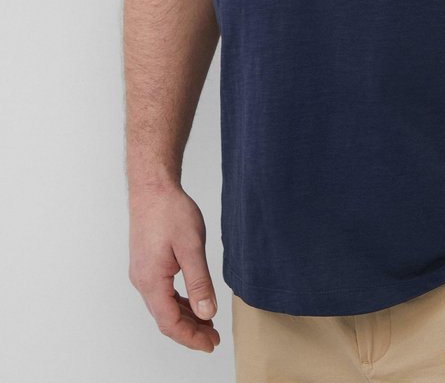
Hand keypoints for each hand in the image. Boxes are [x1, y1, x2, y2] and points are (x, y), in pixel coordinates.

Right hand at [128, 183, 220, 353]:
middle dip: (190, 332)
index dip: (191, 337)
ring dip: (185, 318)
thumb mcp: (191, 246)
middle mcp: (142, 282)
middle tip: (214, 339)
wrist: (153, 188)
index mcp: (151, 281)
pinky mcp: (147, 265)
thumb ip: (199, 282)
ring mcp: (143, 274)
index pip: (170, 323)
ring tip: (208, 323)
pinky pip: (162, 294)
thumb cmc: (170, 212)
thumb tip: (207, 313)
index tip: (210, 344)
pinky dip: (179, 303)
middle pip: (166, 319)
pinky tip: (194, 302)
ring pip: (164, 307)